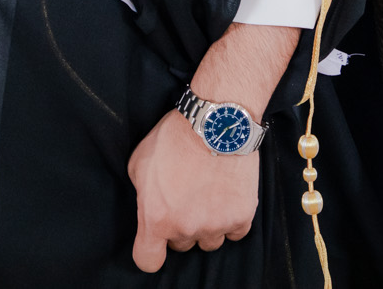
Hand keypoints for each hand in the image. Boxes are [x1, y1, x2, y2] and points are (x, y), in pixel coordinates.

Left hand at [127, 22, 297, 272]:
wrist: (218, 121)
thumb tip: (149, 204)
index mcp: (156, 219)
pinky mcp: (242, 216)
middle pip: (182, 245)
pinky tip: (228, 196)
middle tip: (187, 197)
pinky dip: (232, 219)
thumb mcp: (140, 162)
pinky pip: (235, 232)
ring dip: (208, 224)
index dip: (151, 251)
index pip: (148, 260)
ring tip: (210, 194)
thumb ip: (142, 193)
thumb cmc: (176, 136)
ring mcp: (216, 225)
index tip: (156, 241)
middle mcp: (186, 228)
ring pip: (210, 241)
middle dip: (182, 226)